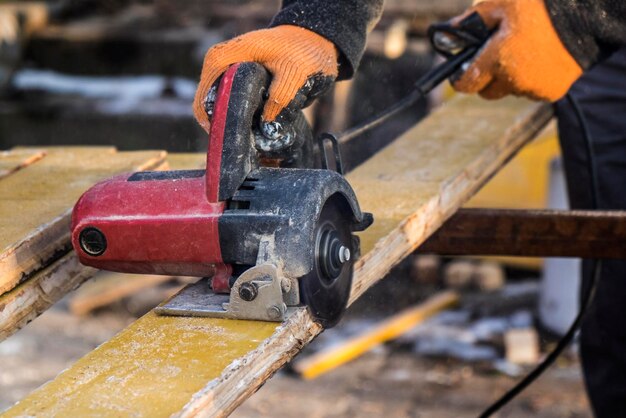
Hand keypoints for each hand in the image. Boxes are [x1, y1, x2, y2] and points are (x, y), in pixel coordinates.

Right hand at [193, 25, 337, 139]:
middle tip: (250, 147)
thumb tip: (268, 129)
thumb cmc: (302, 50)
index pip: (204, 99)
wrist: (311, 39)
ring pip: (220, 111)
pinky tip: (260, 133)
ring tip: (257, 142)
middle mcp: (218, 66)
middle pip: (209, 108)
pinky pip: (232, 108)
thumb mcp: (296, 74)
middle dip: (227, 130)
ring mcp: (225, 75)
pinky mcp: (235, 84)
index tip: (236, 142)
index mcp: (224, 58)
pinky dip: (244, 122)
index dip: (215, 125)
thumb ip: (282, 100)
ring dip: (236, 127)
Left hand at [451, 0, 582, 101]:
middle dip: (486, 78)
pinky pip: (531, 91)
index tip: (460, 74)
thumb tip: (448, 32)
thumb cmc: (540, 7)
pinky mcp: (550, 94)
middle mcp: (513, 80)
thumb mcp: (502, 5)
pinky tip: (541, 60)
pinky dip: (531, 80)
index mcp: (497, 59)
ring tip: (524, 53)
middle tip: (495, 58)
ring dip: (510, 78)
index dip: (460, 79)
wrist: (585, 17)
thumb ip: (472, 21)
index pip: (467, 84)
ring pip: (510, 90)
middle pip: (487, 92)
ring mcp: (533, 89)